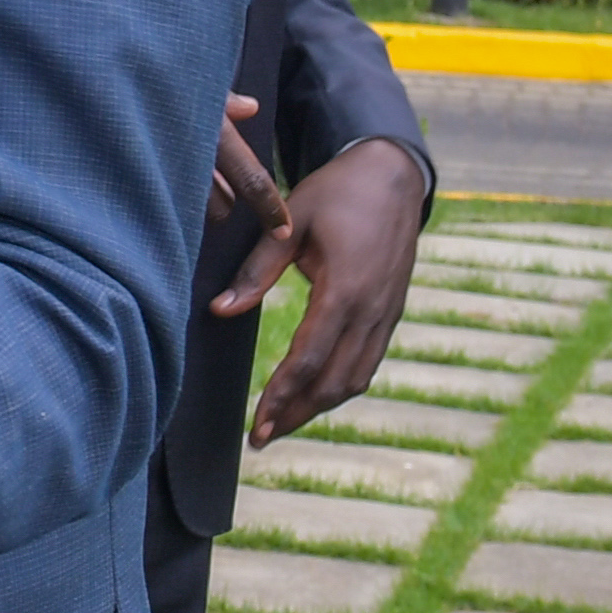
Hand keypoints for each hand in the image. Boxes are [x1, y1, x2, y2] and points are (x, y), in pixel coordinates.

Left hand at [230, 130, 426, 449]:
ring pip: (357, 377)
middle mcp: (371, 309)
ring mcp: (386, 313)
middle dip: (298, 414)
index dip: (282, 396)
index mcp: (345, 289)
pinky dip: (341, 385)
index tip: (257, 424)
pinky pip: (368, 360)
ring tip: (283, 423)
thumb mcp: (290, 221)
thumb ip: (256, 270)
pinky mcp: (391, 311)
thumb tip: (219, 310)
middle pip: (335, 381)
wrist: (392, 174)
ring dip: (320, 406)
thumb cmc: (336, 192)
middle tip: (261, 437)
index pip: (309, 359)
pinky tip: (315, 394)